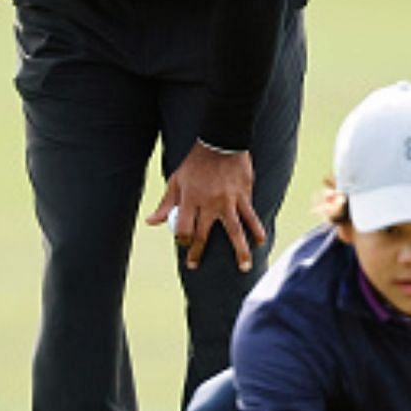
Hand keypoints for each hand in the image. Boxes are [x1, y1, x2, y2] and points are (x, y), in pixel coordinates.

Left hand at [145, 141, 265, 270]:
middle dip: (198, 252)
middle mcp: (209, 202)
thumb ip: (166, 204)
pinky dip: (256, 230)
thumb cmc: (196, 163)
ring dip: (240, 251)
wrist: (221, 142)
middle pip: (203, 234)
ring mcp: (228, 200)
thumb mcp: (176, 180)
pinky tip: (260, 242)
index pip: (184, 229)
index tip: (184, 244)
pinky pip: (250, 216)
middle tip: (195, 265)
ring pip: (235, 230)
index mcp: (190, 198)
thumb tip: (151, 222)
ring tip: (244, 267)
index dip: (182, 241)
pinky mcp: (243, 195)